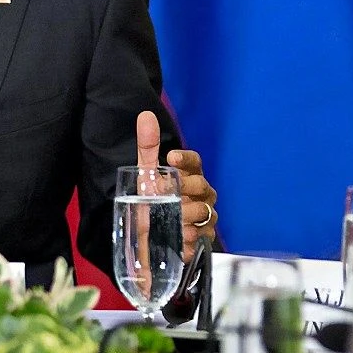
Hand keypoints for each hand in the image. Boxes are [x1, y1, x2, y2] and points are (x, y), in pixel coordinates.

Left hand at [136, 110, 218, 258]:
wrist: (150, 236)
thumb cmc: (153, 200)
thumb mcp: (146, 174)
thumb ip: (148, 147)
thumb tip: (146, 115)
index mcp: (189, 175)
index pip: (195, 162)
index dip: (186, 158)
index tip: (171, 157)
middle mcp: (202, 193)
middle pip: (201, 185)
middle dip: (184, 187)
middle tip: (163, 192)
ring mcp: (206, 215)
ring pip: (203, 211)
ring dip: (185, 213)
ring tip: (170, 215)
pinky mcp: (205, 237)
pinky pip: (203, 234)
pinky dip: (190, 235)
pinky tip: (179, 234)